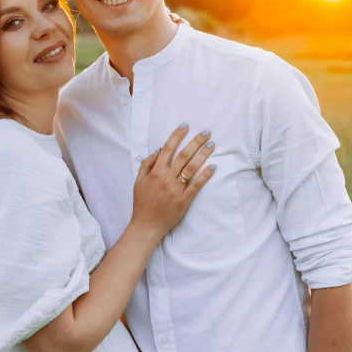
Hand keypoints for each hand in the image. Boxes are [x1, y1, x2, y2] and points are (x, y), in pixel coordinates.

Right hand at [132, 125, 214, 239]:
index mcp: (155, 172)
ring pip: (192, 168)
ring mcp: (176, 189)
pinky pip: (196, 185)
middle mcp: (166, 178)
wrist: (147, 225)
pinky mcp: (184, 200)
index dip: (176, 136)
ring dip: (203, 155)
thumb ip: (146, 164)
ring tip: (212, 145)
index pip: (167, 149)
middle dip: (195, 142)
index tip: (185, 126)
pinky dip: (205, 175)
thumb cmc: (142, 203)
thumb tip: (158, 150)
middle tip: (206, 132)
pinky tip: (213, 167)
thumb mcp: (138, 182)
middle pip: (183, 156)